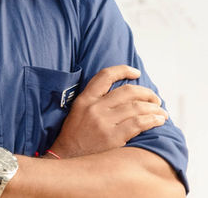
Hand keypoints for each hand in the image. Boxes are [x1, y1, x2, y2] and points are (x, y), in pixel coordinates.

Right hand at [48, 65, 167, 158]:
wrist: (67, 157)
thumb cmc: (76, 134)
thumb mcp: (79, 110)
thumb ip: (95, 99)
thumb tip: (122, 93)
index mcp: (85, 98)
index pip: (105, 76)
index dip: (123, 70)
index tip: (136, 73)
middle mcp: (94, 107)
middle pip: (127, 91)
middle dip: (146, 93)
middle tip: (155, 98)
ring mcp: (103, 122)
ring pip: (136, 107)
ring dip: (154, 108)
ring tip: (161, 112)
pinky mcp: (112, 138)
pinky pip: (138, 123)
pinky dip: (152, 120)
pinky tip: (159, 121)